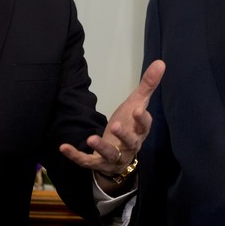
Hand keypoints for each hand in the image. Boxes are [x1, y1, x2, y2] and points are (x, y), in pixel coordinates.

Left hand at [59, 60, 164, 181]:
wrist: (118, 155)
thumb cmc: (129, 125)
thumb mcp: (136, 104)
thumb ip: (147, 85)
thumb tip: (160, 62)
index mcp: (139, 131)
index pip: (144, 126)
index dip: (142, 119)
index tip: (137, 110)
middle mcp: (129, 146)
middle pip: (130, 143)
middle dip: (123, 135)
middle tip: (116, 125)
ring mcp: (114, 157)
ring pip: (110, 154)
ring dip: (101, 147)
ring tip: (91, 138)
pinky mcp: (99, 163)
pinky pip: (87, 161)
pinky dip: (76, 156)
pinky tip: (63, 147)